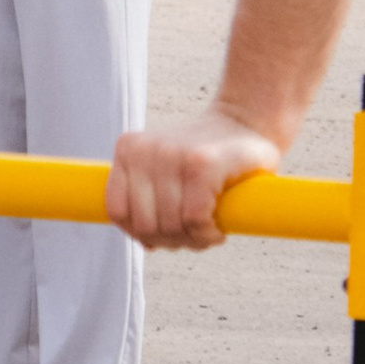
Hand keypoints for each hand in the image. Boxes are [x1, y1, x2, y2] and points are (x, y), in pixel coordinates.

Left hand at [104, 102, 282, 252]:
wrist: (246, 121)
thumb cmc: (207, 153)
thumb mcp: (161, 168)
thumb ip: (146, 198)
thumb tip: (146, 242)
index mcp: (129, 149)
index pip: (118, 211)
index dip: (139, 233)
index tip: (164, 233)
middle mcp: (146, 149)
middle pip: (145, 225)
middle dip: (171, 241)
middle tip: (193, 234)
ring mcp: (174, 154)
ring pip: (170, 226)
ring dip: (192, 240)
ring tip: (207, 230)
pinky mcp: (204, 164)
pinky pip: (195, 220)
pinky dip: (207, 235)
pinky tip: (218, 229)